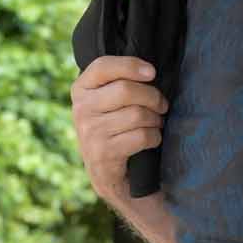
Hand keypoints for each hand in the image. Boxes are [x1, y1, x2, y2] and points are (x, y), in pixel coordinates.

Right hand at [71, 54, 166, 204]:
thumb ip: (118, 82)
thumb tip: (149, 69)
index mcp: (80, 89)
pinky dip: (153, 138)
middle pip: (126, 90)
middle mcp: (80, 109)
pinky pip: (141, 136)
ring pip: (137, 114)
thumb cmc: (115, 129)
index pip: (103, 66)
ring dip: (155, 120)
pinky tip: (150, 140)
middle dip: (153, 97)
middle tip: (162, 105)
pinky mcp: (103, 153)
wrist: (109, 176)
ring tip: (155, 124)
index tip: (152, 73)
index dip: (131, 66)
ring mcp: (89, 132)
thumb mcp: (108, 103)